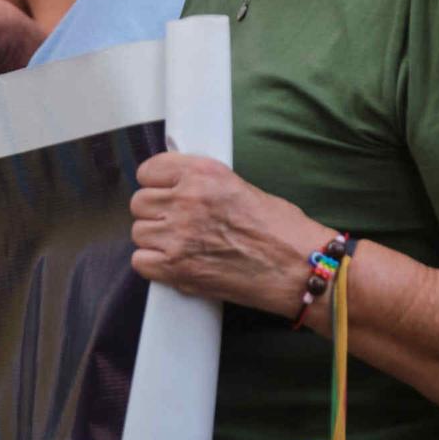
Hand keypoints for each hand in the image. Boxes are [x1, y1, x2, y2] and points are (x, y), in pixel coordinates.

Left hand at [129, 153, 327, 315]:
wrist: (299, 269)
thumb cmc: (282, 230)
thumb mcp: (240, 187)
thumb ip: (202, 185)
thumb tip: (174, 188)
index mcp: (203, 173)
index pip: (149, 170)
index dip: (155, 183)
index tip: (162, 191)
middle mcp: (187, 200)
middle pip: (139, 203)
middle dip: (155, 213)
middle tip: (176, 223)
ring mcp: (178, 236)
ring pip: (138, 232)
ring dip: (154, 239)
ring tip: (181, 245)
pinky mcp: (177, 269)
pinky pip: (141, 262)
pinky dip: (154, 265)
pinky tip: (176, 263)